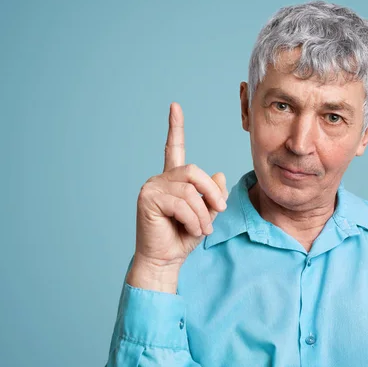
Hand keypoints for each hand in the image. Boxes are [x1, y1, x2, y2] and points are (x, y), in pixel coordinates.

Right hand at [131, 102, 227, 276]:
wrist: (166, 260)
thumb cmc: (184, 237)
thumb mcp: (207, 214)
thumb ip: (213, 194)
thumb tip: (219, 174)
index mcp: (173, 180)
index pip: (173, 148)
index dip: (175, 127)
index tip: (175, 106)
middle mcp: (160, 179)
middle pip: (194, 171)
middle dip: (211, 193)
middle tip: (219, 211)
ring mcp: (152, 187)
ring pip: (190, 191)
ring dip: (203, 214)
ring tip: (202, 229)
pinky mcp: (148, 199)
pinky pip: (182, 203)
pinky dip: (194, 220)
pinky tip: (191, 230)